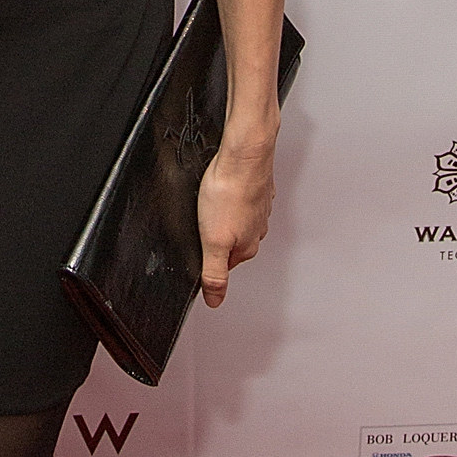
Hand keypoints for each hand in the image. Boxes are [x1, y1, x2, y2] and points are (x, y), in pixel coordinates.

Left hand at [198, 132, 274, 307]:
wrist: (243, 155)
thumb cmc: (228, 192)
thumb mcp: (213, 241)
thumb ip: (214, 273)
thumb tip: (216, 301)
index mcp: (247, 246)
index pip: (226, 265)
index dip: (208, 258)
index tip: (198, 249)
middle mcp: (257, 229)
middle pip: (232, 242)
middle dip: (214, 236)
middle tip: (200, 225)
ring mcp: (259, 207)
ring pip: (237, 219)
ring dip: (223, 215)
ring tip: (209, 206)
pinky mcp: (255, 187)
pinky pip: (240, 198)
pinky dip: (230, 197)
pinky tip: (221, 190)